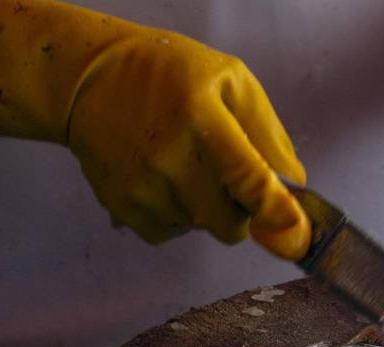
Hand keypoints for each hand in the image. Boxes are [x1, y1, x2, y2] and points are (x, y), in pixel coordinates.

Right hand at [0, 0, 309, 258]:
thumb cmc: (171, 76)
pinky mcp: (123, 208)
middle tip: (229, 177)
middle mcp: (169, 157)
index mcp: (202, 117)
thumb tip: (295, 188)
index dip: (276, 211)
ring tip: (186, 164)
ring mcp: (143, 187)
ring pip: (202, 227)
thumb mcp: (230, 81)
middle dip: (242, 211)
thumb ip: (268, 134)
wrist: (88, 80)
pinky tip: (164, 178)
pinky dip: (178, 215)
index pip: (248, 177)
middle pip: (230, 222)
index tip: (295, 232)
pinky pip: (172, 233)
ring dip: (207, 208)